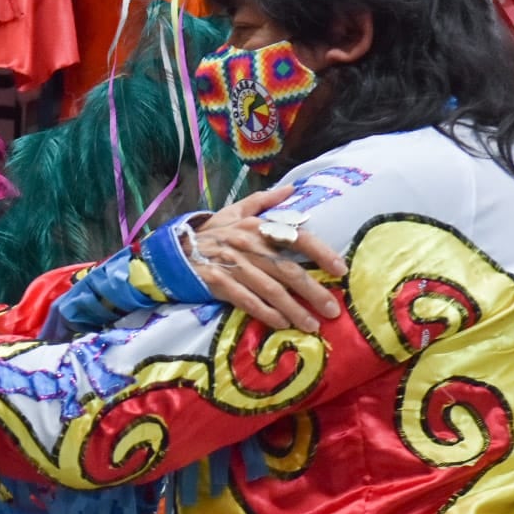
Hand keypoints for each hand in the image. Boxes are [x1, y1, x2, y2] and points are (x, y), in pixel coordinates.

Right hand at [181, 186, 347, 332]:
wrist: (173, 249)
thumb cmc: (210, 233)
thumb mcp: (235, 210)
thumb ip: (265, 200)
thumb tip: (292, 188)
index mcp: (256, 225)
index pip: (296, 237)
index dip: (321, 253)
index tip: (340, 269)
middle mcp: (248, 244)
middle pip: (288, 270)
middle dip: (313, 291)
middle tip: (332, 310)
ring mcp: (233, 264)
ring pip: (271, 289)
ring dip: (294, 309)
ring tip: (312, 324)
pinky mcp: (218, 282)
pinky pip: (247, 300)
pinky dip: (266, 313)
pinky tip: (281, 324)